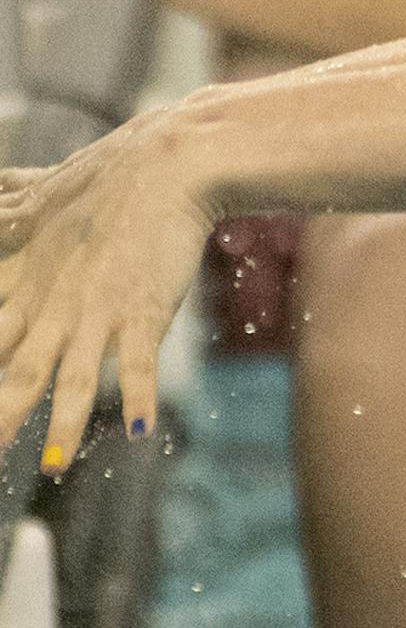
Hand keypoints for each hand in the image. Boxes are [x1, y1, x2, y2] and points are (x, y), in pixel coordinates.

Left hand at [0, 106, 213, 469]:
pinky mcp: (146, 308)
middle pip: (19, 371)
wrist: (168, 163)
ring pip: (70, 377)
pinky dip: (138, 396)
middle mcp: (55, 303)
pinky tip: (138, 430)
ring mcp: (99, 309)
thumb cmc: (108, 176)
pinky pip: (139, 361)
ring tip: (52, 465)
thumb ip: (13, 197)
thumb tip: (0, 181)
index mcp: (26, 283)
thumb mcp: (42, 191)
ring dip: (60, 423)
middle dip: (2, 413)